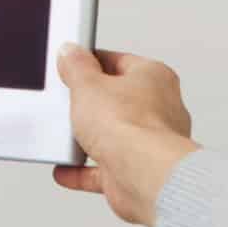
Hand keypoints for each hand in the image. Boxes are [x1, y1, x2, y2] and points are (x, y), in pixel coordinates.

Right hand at [52, 44, 199, 226]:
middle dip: (91, 105)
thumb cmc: (132, 126)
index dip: (92, 63)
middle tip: (70, 101)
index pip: (119, 61)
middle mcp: (160, 109)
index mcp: (154, 77)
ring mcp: (150, 143)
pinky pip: (106, 169)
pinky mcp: (138, 170)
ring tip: (69, 136)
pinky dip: (84, 171)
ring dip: (88, 139)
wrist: (143, 173)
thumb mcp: (87, 83)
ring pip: (114, 136)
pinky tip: (67, 168)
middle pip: (117, 101)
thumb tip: (71, 53)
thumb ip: (76, 66)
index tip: (73, 66)